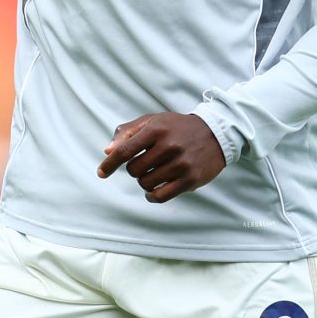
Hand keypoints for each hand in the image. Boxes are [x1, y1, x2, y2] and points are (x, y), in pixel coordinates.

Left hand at [98, 112, 226, 203]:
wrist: (215, 133)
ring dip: (144, 181)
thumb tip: (108, 151)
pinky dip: (152, 196)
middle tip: (144, 164)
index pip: (125, 151)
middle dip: (134, 170)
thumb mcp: (153, 121)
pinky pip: (161, 196)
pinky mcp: (190, 179)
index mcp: (156, 129)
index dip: (109, 164)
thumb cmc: (177, 128)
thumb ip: (128, 132)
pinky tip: (152, 191)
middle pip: (134, 170)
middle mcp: (169, 146)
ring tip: (153, 173)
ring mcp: (181, 164)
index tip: (101, 173)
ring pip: (146, 183)